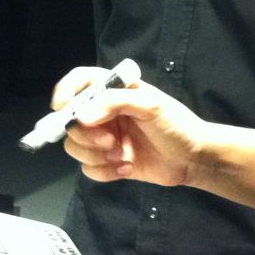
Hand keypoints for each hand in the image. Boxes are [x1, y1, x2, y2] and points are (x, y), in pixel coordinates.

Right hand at [52, 67, 206, 185]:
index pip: (80, 81)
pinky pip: (88, 169)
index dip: (66, 91)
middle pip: (71, 121)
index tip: (62, 108)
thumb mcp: (151, 105)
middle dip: (86, 135)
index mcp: (114, 91)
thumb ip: (115, 103)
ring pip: (75, 147)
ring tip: (121, 156)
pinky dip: (104, 172)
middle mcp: (104, 113)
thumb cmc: (177, 124)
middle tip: (109, 142)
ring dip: (94, 155)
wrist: (193, 159)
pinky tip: (126, 168)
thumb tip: (81, 117)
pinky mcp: (108, 162)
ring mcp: (104, 139)